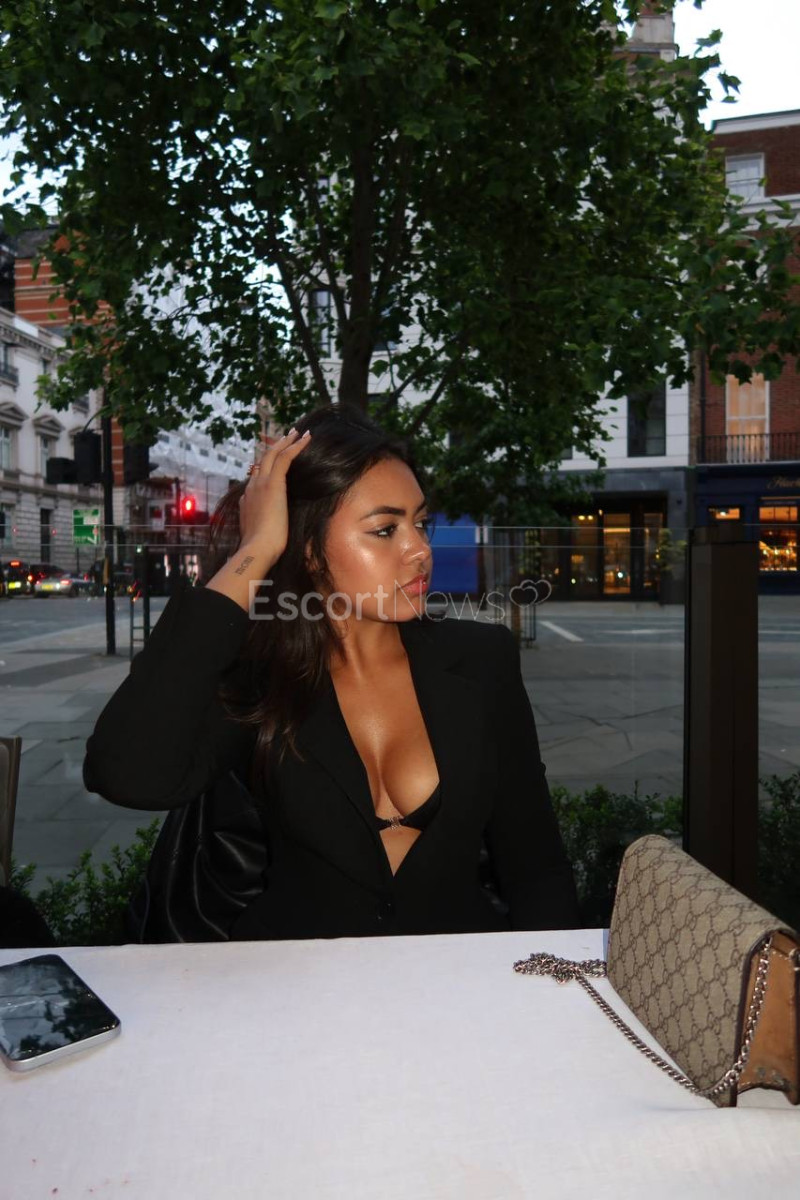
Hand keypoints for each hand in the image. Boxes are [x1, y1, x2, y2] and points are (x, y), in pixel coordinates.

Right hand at [238, 428, 311, 568]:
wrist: (258, 547)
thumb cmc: (261, 547)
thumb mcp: (257, 531)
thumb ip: (258, 520)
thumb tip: (261, 516)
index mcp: (248, 497)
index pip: (257, 475)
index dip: (267, 465)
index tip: (277, 458)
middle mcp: (252, 486)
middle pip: (263, 460)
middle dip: (275, 447)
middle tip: (288, 436)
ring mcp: (261, 483)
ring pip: (273, 454)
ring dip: (286, 441)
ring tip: (298, 432)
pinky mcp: (273, 483)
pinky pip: (284, 458)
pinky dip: (295, 446)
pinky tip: (306, 438)